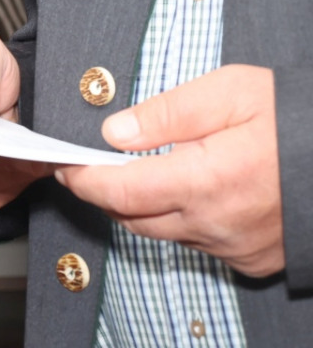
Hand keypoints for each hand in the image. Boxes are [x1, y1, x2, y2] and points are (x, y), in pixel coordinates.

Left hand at [57, 64, 280, 276]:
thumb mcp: (231, 92)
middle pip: (134, 218)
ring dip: (145, 207)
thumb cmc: (299, 116)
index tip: (62, 164)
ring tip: (140, 173)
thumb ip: (167, 112)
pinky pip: (202, 244)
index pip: (118, 191)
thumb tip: (114, 132)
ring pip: (166, 233)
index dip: (82, 179)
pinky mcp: (257, 258)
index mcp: (205, 180)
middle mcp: (218, 223)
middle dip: (106, 193)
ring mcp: (238, 246)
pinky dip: (184, 221)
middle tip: (90, 166)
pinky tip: (190, 192)